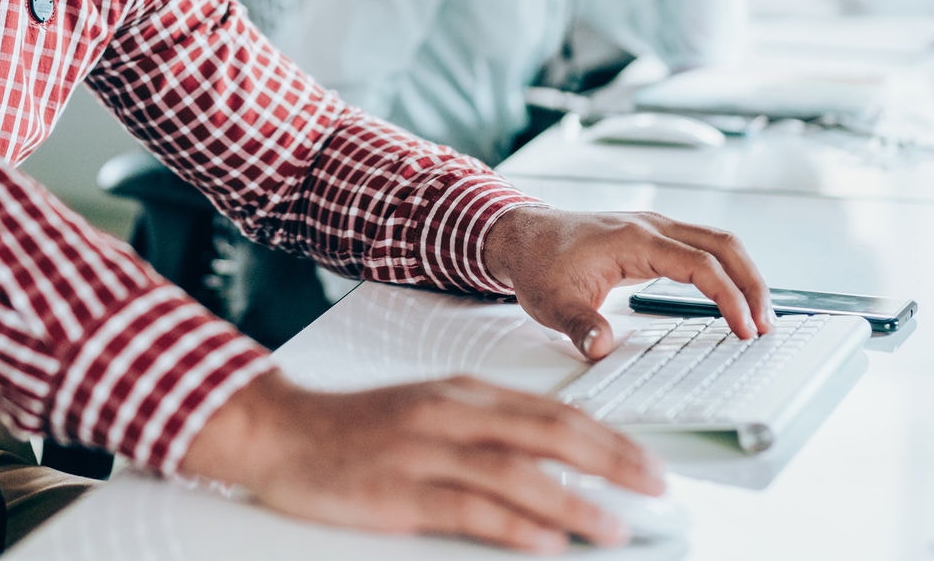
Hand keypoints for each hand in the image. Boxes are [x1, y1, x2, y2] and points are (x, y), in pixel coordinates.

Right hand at [181, 369, 660, 552]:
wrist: (278, 431)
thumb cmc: (353, 429)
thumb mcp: (426, 410)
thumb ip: (483, 429)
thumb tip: (549, 458)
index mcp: (461, 392)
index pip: (553, 411)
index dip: (609, 438)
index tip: (648, 462)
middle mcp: (451, 414)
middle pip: (548, 435)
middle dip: (611, 462)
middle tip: (655, 487)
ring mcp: (425, 452)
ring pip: (518, 474)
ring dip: (574, 502)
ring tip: (614, 526)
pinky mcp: (400, 492)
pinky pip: (469, 508)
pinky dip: (514, 525)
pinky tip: (545, 540)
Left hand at [483, 206, 773, 353]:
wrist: (520, 236)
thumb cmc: (538, 265)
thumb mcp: (552, 303)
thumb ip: (579, 326)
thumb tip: (602, 348)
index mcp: (635, 239)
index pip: (700, 265)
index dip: (729, 297)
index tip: (745, 329)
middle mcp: (652, 226)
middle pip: (723, 244)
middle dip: (752, 283)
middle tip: (767, 325)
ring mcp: (655, 227)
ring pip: (718, 241)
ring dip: (744, 274)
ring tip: (759, 316)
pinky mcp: (654, 236)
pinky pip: (703, 246)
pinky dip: (726, 270)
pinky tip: (732, 298)